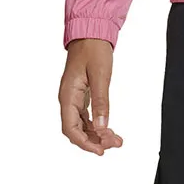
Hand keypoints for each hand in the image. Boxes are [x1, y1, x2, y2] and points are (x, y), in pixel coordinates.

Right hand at [59, 38, 123, 154]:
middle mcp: (68, 99)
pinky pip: (86, 115)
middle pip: (76, 129)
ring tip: (116, 139)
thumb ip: (101, 101)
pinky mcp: (81, 94)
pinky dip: (96, 124)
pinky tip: (108, 128)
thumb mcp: (100, 75)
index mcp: (68, 95)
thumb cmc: (93, 50)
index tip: (100, 150)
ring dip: (97, 134)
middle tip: (114, 143)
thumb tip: (102, 126)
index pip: (70, 128)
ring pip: (82, 124)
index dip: (84, 142)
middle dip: (94, 140)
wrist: (91, 33)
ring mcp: (74, 97)